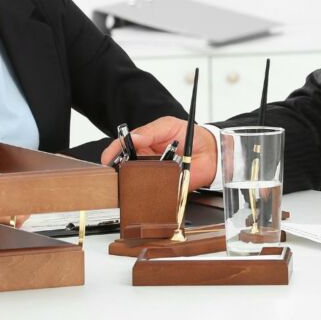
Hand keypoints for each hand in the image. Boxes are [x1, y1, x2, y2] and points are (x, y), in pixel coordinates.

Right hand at [99, 116, 217, 187]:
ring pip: (137, 183)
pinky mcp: (165, 188)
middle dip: (119, 171)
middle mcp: (145, 161)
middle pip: (124, 169)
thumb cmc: (189, 135)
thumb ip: (150, 130)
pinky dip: (152, 193)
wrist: (212, 151)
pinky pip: (154, 194)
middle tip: (118, 171)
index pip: (121, 149)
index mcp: (142, 144)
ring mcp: (154, 176)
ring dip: (135, 182)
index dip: (112, 154)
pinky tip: (152, 189)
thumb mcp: (168, 126)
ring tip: (135, 178)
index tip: (109, 158)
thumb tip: (133, 137)